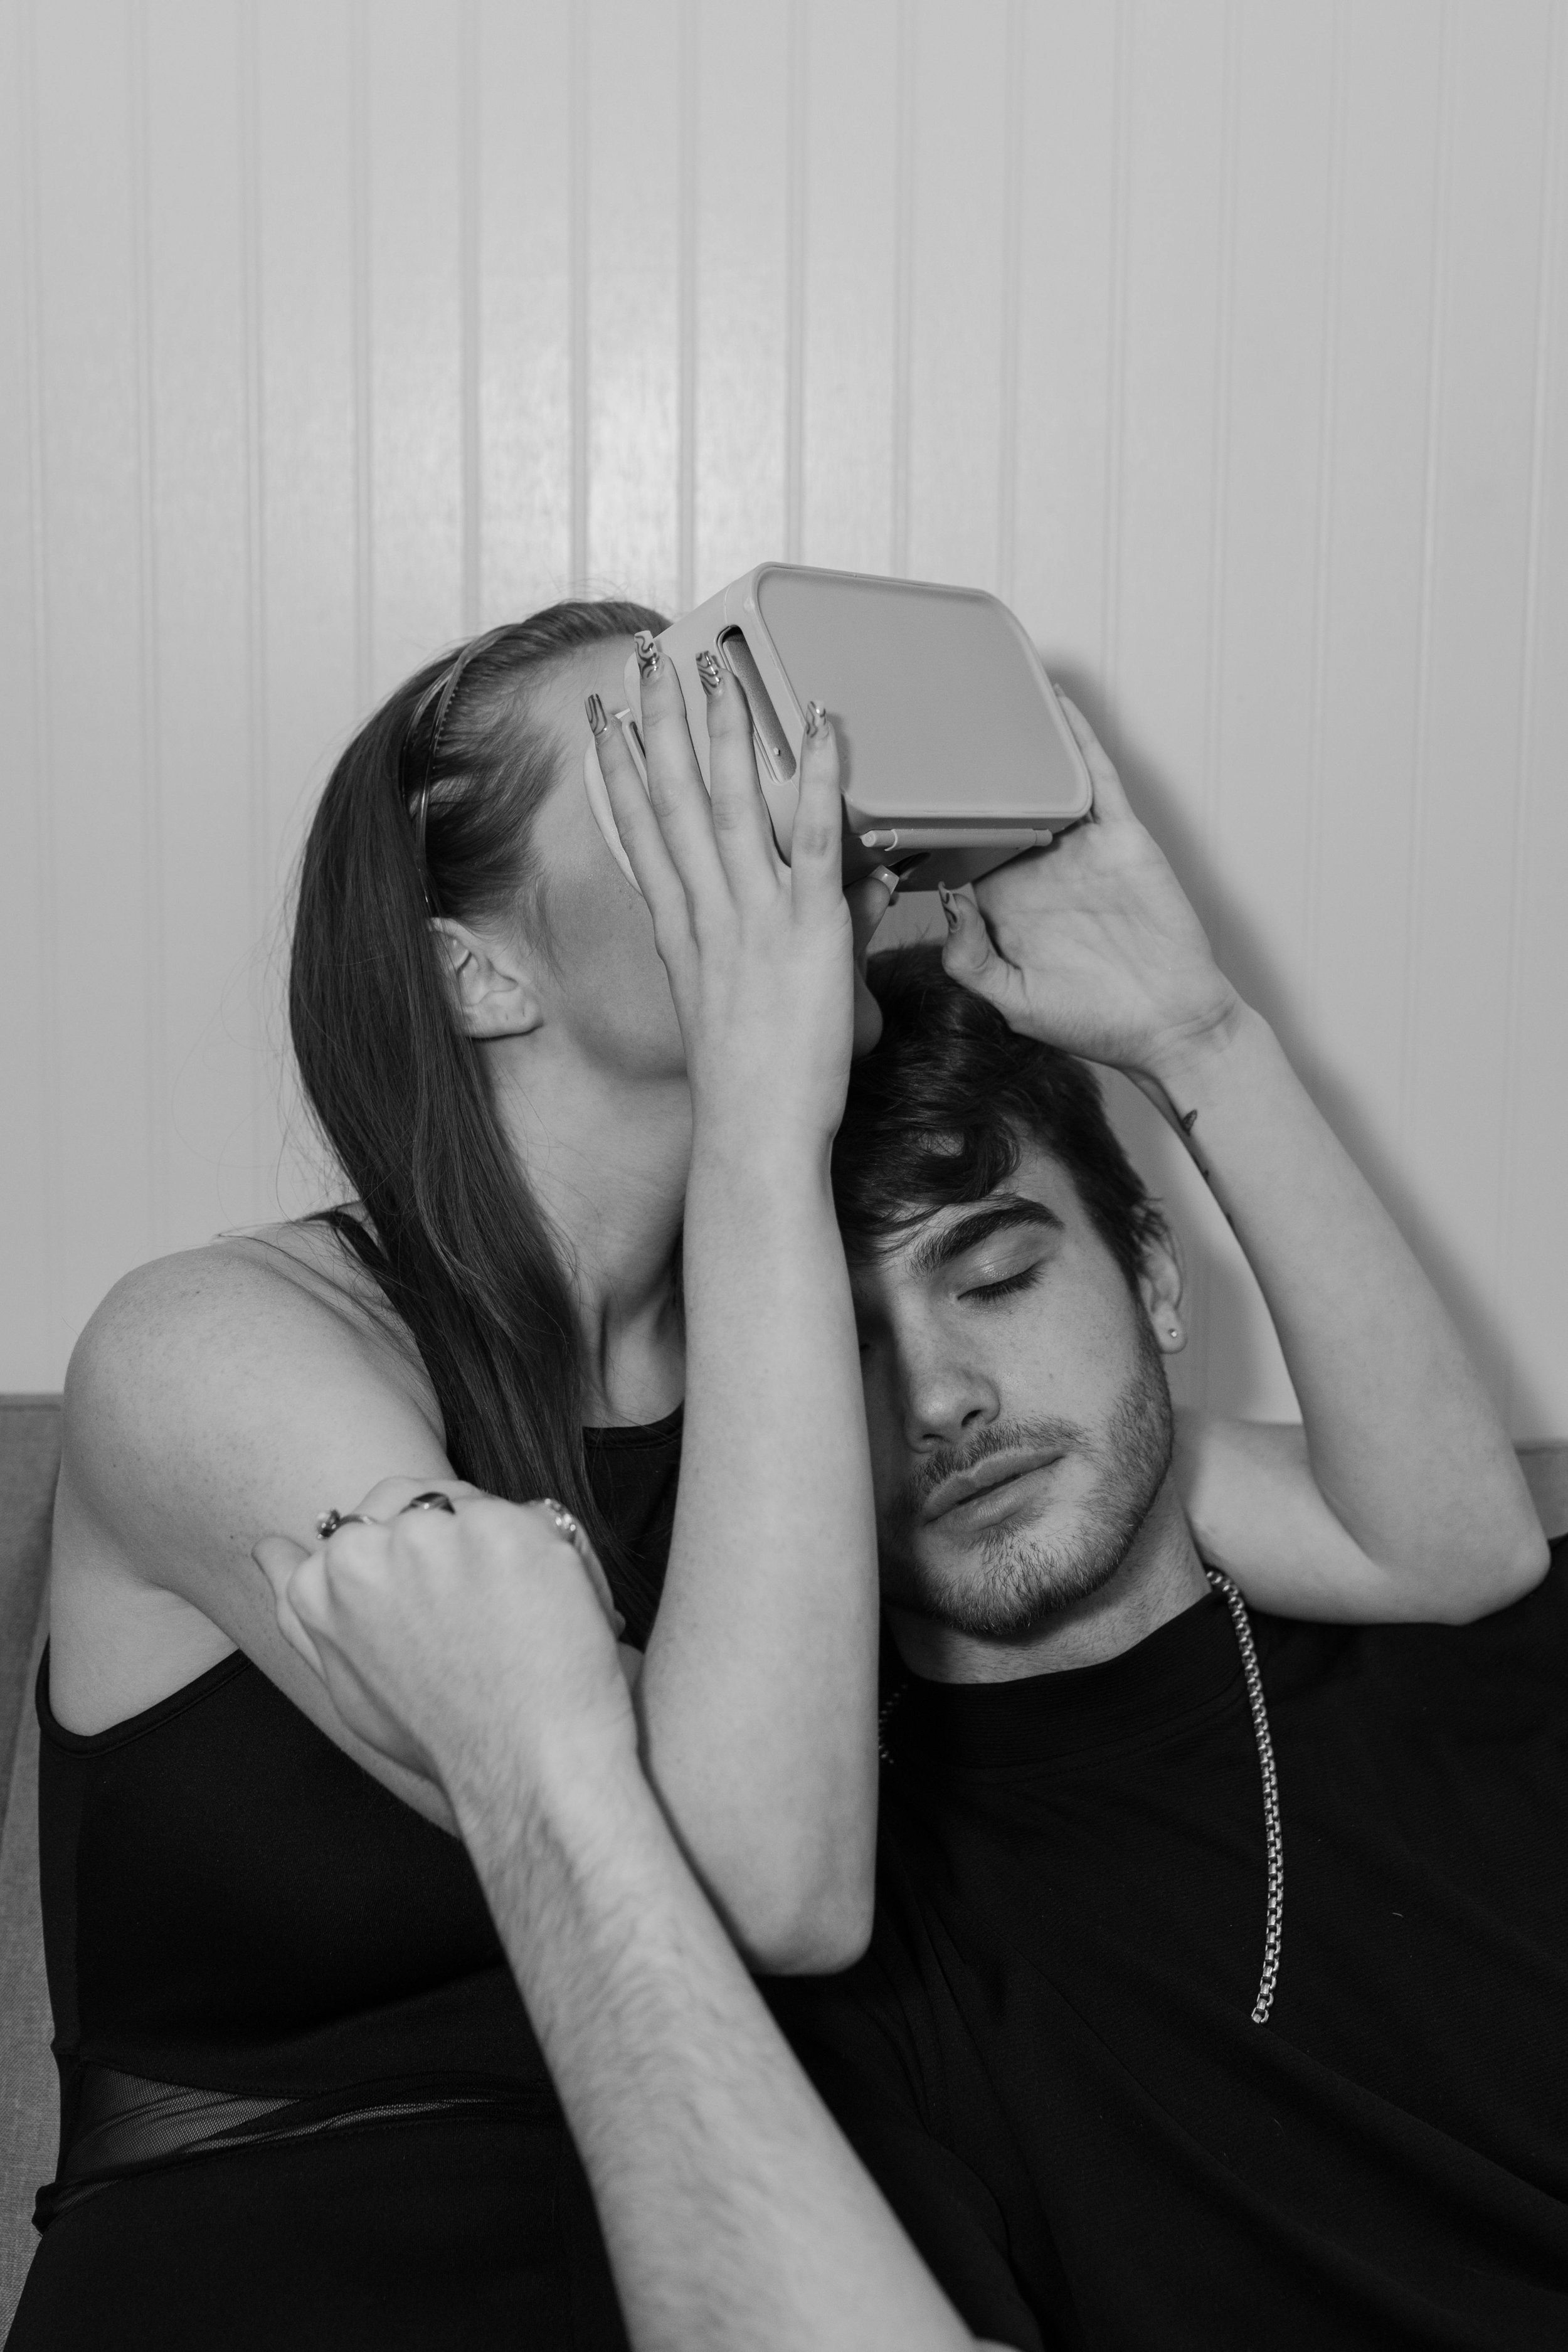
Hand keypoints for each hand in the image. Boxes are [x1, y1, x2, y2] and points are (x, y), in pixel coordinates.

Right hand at [253, 1476, 635, 1815]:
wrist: (524, 1763)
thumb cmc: (440, 1734)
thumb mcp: (346, 1680)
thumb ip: (302, 1609)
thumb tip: (267, 1548)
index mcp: (319, 1584)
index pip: (360, 1528)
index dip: (408, 1563)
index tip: (431, 1604)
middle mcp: (364, 1549)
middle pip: (413, 1502)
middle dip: (445, 1540)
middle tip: (476, 1614)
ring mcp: (434, 1533)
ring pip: (470, 1504)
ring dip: (494, 1544)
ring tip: (508, 1616)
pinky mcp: (502, 1527)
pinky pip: (529, 1516)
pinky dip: (545, 1555)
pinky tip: (543, 1608)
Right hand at [590, 646, 892, 1141]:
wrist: (755, 1134)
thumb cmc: (754, 1088)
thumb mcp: (746, 1006)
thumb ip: (791, 939)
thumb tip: (860, 885)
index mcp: (682, 931)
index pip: (640, 833)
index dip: (618, 770)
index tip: (603, 721)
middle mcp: (706, 913)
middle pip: (671, 798)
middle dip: (658, 722)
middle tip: (647, 660)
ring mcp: (752, 918)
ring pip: (728, 802)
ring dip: (722, 727)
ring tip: (715, 666)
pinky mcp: (806, 930)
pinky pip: (811, 838)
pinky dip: (817, 777)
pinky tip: (819, 725)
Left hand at [940, 695, 1240, 1081]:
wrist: (1171, 1027)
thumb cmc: (1097, 1023)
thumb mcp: (1015, 1001)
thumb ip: (971, 961)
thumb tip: (950, 902)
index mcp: (1004, 906)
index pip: (955, 852)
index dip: (924, 825)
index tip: (884, 793)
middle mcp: (1038, 870)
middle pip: (992, 807)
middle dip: (960, 772)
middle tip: (919, 722)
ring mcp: (1080, 850)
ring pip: (1041, 783)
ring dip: (1017, 742)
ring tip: (979, 693)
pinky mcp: (1121, 839)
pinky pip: (1097, 780)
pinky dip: (1079, 740)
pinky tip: (1057, 704)